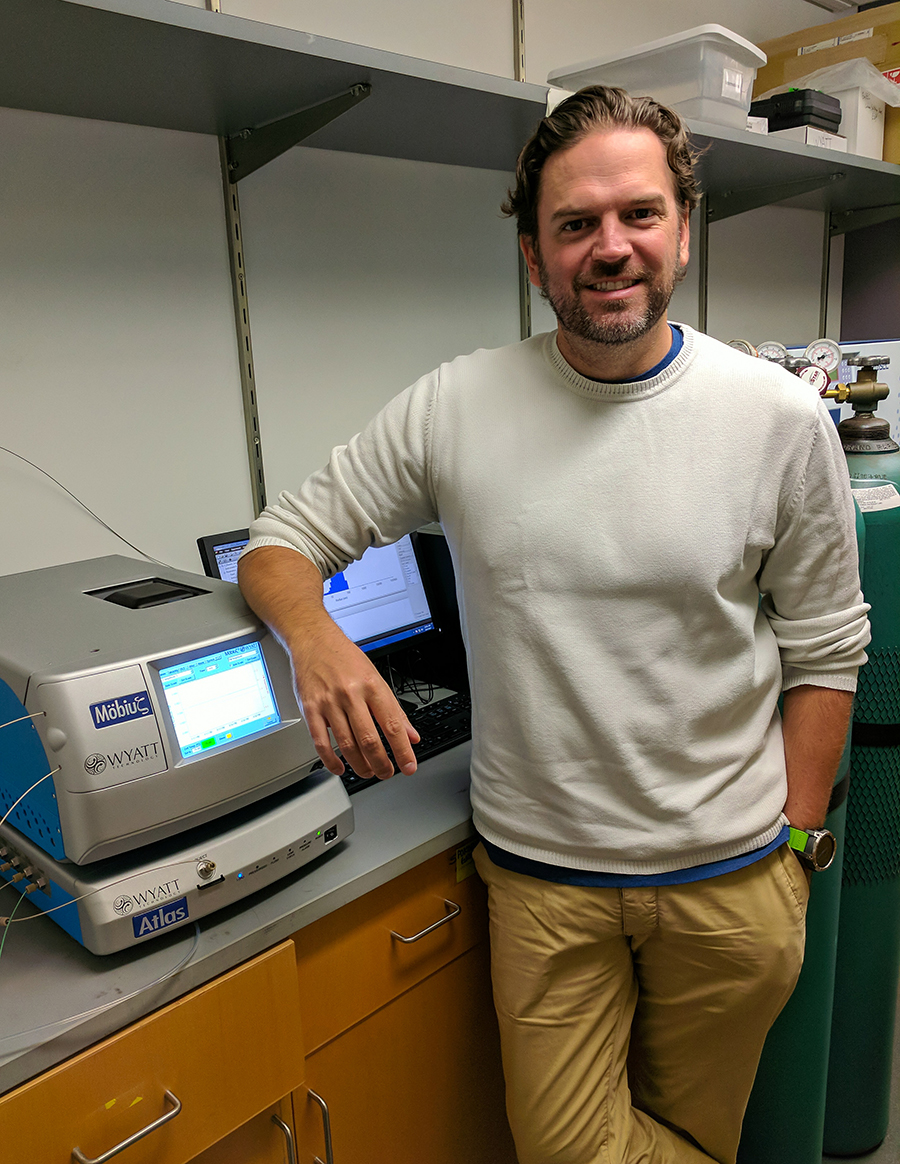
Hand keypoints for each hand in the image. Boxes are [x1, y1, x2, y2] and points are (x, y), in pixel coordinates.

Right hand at [288, 618, 419, 780]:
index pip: (392, 724)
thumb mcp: (376, 677)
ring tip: (368, 772)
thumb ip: (394, 709)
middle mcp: (351, 694)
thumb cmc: (345, 657)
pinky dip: (331, 760)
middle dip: (381, 763)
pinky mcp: (310, 708)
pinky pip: (321, 742)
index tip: (409, 766)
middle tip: (387, 773)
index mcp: (372, 686)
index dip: (402, 749)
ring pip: (347, 744)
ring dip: (360, 765)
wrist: (313, 639)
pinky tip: (340, 767)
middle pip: (369, 739)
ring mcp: (329, 702)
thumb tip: (411, 735)